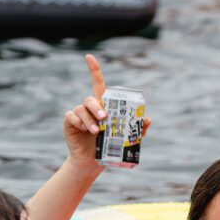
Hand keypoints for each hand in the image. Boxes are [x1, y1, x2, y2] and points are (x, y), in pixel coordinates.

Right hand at [63, 54, 152, 175]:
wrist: (93, 162)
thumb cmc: (109, 147)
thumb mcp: (124, 138)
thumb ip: (136, 129)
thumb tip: (149, 119)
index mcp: (103, 107)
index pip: (97, 84)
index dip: (93, 70)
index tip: (88, 57)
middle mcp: (89, 108)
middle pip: (91, 99)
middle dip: (97, 107)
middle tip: (104, 118)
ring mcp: (78, 114)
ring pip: (82, 109)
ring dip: (90, 120)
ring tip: (97, 132)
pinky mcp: (69, 123)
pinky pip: (72, 117)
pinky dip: (80, 123)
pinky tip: (85, 131)